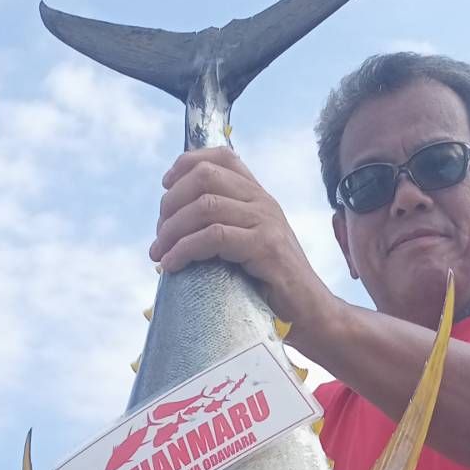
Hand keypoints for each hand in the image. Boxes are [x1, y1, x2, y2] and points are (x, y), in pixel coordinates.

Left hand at [149, 148, 335, 348]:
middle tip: (159, 234)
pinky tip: (172, 264)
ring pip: (205, 206)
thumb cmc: (273, 287)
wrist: (311, 312)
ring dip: (172, 230)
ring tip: (159, 254)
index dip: (187, 163)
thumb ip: (225, 229)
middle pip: (205, 177)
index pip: (222, 156)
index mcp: (259, 196)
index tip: (165, 186)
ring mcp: (266, 221)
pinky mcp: (265, 247)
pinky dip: (185, 249)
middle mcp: (263, 201)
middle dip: (171, 202)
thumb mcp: (249, 247)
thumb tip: (176, 227)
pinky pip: (214, 237)